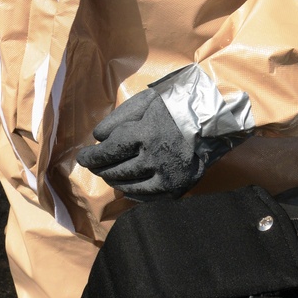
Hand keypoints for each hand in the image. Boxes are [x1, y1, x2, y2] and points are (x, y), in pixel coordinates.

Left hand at [77, 88, 206, 200]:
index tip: (83, 158)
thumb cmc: (177, 104)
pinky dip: (132, 193)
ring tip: (108, 174)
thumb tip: (98, 137)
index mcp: (145, 134)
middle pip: (115, 170)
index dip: (91, 156)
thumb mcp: (147, 100)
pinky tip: (127, 187)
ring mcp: (166, 177)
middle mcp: (154, 159)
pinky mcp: (176, 189)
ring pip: (128, 186)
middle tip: (94, 165)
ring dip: (114, 180)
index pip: (108, 151)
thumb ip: (119, 117)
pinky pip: (146, 198)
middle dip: (100, 168)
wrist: (214, 121)